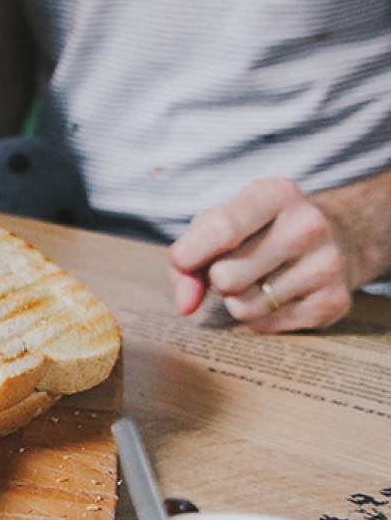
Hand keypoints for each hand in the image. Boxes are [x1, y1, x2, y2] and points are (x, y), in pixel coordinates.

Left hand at [168, 177, 353, 331]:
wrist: (337, 239)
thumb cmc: (258, 231)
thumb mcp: (218, 224)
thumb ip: (185, 261)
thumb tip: (185, 305)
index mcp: (276, 194)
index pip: (220, 230)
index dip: (188, 255)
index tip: (183, 260)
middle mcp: (308, 226)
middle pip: (226, 277)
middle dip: (217, 279)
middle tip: (236, 265)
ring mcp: (326, 264)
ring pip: (243, 307)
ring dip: (237, 300)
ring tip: (259, 279)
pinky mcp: (332, 301)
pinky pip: (265, 325)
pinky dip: (260, 316)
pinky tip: (279, 294)